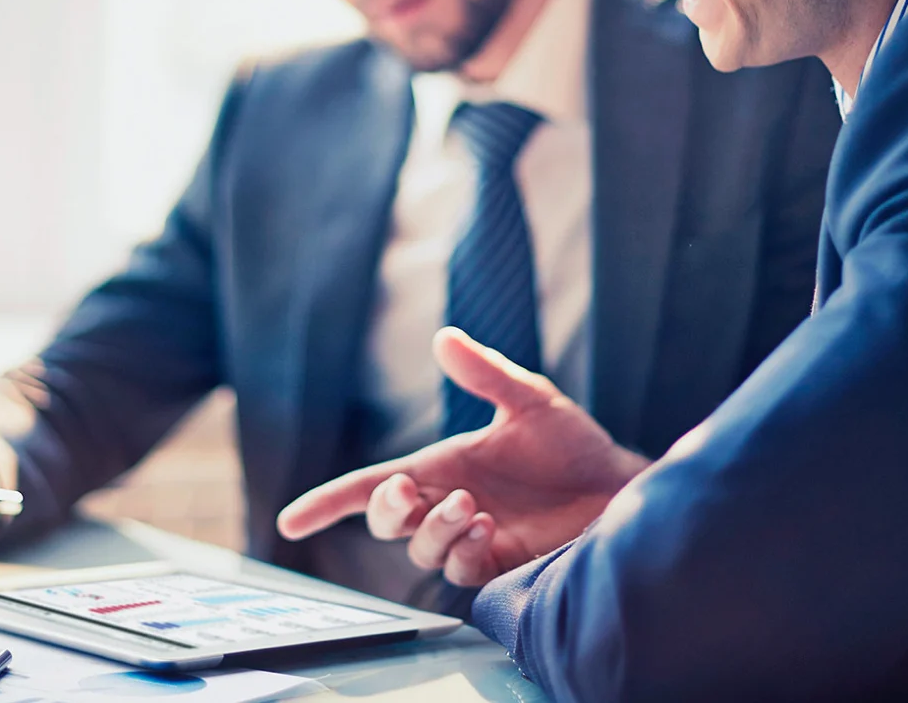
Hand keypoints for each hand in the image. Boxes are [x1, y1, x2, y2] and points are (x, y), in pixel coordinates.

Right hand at [278, 328, 649, 586]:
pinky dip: (464, 550)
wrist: (618, 486)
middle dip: (384, 510)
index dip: (328, 503)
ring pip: (420, 549)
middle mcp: (447, 503)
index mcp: (441, 465)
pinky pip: (460, 569)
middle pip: (385, 520)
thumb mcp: (528, 399)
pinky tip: (489, 527)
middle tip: (409, 492)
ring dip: (434, 529)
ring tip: (472, 507)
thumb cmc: (572, 443)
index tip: (289, 521)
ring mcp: (471, 537)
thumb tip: (443, 337)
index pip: (371, 486)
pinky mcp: (498, 564)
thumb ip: (485, 373)